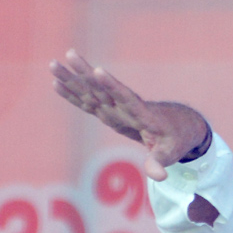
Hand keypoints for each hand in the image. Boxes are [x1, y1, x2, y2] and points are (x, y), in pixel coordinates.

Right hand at [50, 50, 208, 180]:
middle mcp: (126, 107)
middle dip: (85, 74)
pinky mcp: (109, 112)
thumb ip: (160, 162)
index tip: (98, 71)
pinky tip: (57, 83)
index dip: (112, 86)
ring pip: (91, 91)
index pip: (126, 98)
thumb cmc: (176, 139)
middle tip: (69, 55)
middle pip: (103, 89)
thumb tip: (158, 177)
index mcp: (143, 114)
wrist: (178, 126)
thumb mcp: (171, 153)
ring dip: (73, 78)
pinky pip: (88, 102)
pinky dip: (73, 94)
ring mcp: (116, 108)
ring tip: (54, 63)